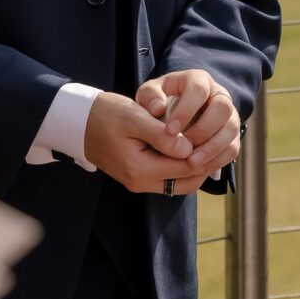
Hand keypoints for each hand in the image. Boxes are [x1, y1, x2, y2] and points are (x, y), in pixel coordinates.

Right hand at [85, 91, 208, 194]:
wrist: (79, 122)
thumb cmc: (106, 114)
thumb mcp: (134, 118)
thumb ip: (161, 134)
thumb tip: (188, 147)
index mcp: (138, 168)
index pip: (184, 167)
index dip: (204, 153)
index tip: (217, 135)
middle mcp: (139, 182)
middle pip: (186, 182)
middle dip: (205, 165)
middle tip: (220, 144)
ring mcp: (138, 182)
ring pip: (179, 184)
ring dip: (195, 168)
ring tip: (209, 146)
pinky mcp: (137, 178)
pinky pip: (169, 180)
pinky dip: (182, 168)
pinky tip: (191, 150)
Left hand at [136, 70, 240, 176]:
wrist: (172, 113)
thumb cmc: (159, 102)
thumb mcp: (149, 95)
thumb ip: (149, 97)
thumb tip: (158, 108)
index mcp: (198, 79)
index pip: (199, 90)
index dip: (187, 110)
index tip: (170, 130)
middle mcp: (219, 94)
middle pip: (223, 107)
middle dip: (204, 129)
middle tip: (184, 147)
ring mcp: (229, 114)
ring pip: (231, 129)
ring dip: (213, 147)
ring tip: (192, 162)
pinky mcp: (232, 135)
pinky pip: (233, 147)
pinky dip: (218, 159)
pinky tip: (200, 168)